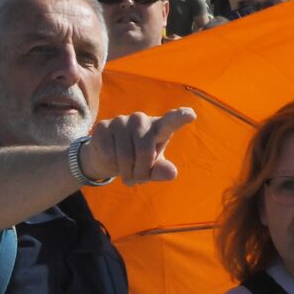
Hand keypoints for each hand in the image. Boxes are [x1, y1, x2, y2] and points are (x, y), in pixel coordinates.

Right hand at [80, 107, 196, 185]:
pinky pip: (108, 154)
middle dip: (141, 172)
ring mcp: (121, 120)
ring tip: (126, 172)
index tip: (190, 114)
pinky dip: (111, 165)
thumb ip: (162, 171)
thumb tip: (171, 173)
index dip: (180, 118)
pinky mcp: (103, 126)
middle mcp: (141, 120)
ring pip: (125, 156)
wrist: (107, 157)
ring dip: (126, 172)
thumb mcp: (152, 169)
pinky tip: (111, 161)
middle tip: (138, 178)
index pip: (171, 122)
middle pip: (145, 151)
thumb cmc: (138, 161)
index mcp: (159, 128)